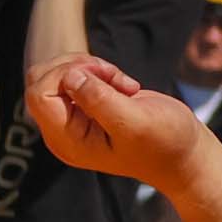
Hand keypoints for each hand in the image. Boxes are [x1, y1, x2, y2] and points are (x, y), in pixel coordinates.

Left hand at [27, 55, 204, 186]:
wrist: (182, 156)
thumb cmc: (164, 142)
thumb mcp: (136, 121)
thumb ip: (100, 100)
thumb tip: (71, 76)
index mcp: (68, 140)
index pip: (39, 94)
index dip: (65, 74)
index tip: (103, 75)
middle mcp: (62, 131)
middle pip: (41, 79)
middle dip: (75, 66)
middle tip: (110, 73)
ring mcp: (72, 120)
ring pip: (56, 75)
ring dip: (88, 66)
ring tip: (120, 80)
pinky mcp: (85, 109)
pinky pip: (74, 78)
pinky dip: (97, 71)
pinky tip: (122, 85)